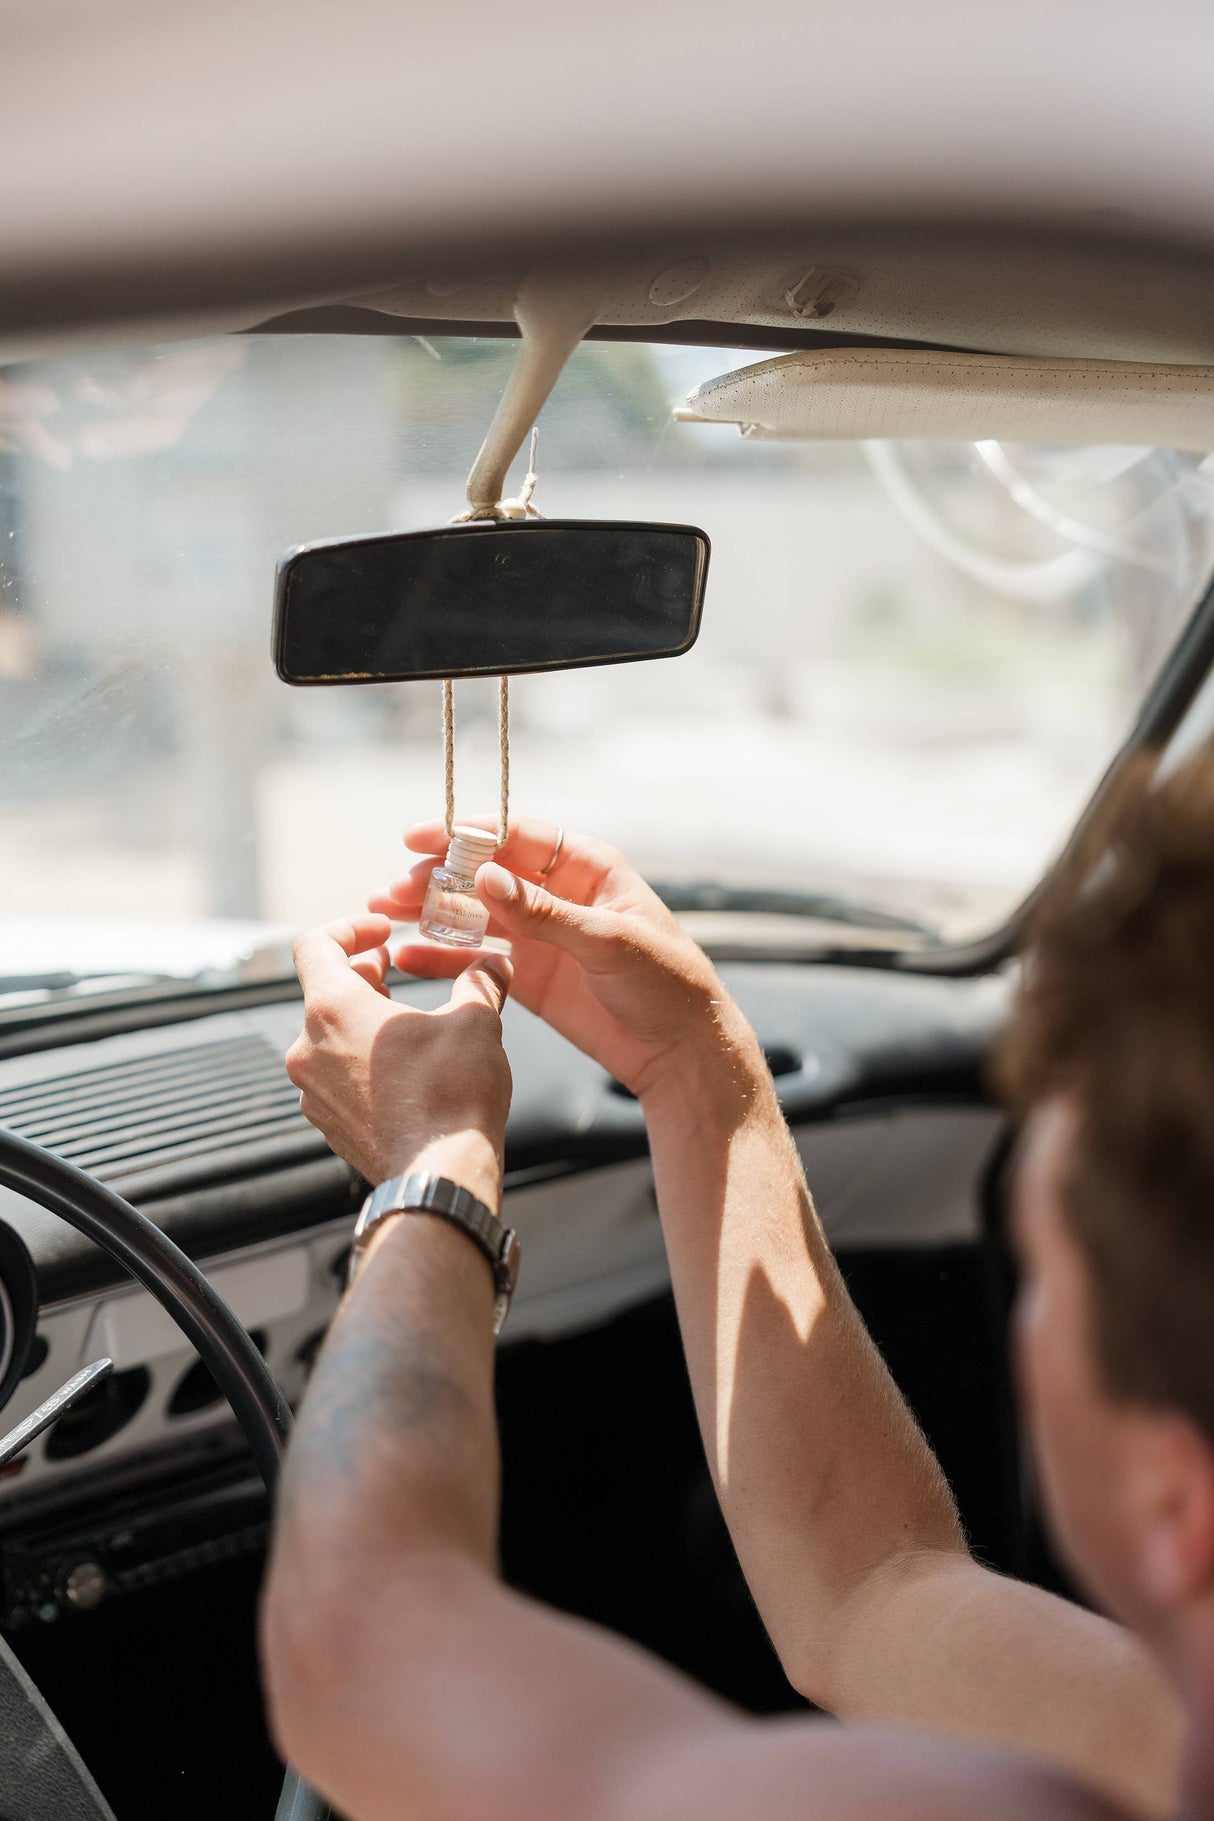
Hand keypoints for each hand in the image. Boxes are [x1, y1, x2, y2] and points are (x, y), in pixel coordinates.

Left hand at [286, 913, 512, 1189]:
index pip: (314, 945)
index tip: (383, 932)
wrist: (440, 1177)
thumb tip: (496, 965)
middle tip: (396, 966)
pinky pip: (338, 1077)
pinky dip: (364, 1059)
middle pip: (323, 991)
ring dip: (363, 1019)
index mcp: (332, 1009)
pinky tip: (406, 1069)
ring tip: (406, 1021)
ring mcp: (313, 1091)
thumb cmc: (452, 1095)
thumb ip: (482, 982)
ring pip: (329, 1037)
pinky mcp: (328, 1124)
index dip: (350, 928)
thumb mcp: (476, 1021)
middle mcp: (308, 1049)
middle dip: (363, 973)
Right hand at [368, 818, 753, 1099]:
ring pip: (474, 913)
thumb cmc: (665, 984)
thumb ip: (544, 913)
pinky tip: (406, 955)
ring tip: (382, 911)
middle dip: (437, 876)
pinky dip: (441, 956)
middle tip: (393, 888)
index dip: (465, 833)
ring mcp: (540, 936)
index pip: (515, 836)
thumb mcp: (607, 942)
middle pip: (485, 873)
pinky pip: (476, 958)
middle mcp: (558, 895)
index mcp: (587, 868)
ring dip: (430, 911)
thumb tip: (486, 876)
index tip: (418, 838)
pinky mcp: (528, 976)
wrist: (681, 1052)